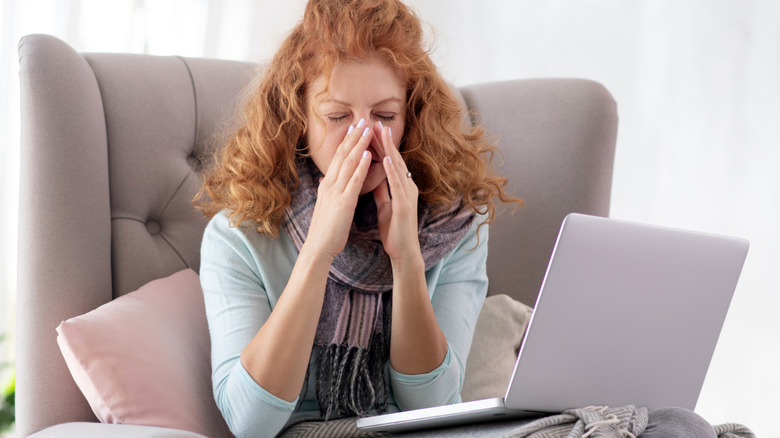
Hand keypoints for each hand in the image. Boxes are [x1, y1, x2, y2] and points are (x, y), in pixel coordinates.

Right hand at [305, 121, 373, 260]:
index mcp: (327, 185)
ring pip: (348, 163)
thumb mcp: (325, 206)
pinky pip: (353, 181)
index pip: (337, 158)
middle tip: (363, 120)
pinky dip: (361, 166)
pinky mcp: (343, 202)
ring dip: (359, 145)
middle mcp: (329, 184)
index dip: (347, 141)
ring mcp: (335, 192)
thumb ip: (326, 191)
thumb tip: (324, 180)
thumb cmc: (325, 230)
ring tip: (368, 130)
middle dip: (353, 136)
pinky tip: (368, 155)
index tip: (355, 127)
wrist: (318, 247)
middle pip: (342, 155)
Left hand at [371, 122, 421, 263]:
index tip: (371, 130)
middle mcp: (407, 187)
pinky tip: (385, 159)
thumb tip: (374, 176)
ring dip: (388, 149)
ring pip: (397, 167)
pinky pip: (398, 184)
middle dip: (385, 141)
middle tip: (376, 122)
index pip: (390, 162)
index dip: (381, 146)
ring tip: (381, 133)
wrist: (403, 252)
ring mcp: (408, 195)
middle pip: (394, 159)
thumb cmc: (394, 230)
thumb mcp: (385, 205)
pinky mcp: (405, 205)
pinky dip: (391, 170)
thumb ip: (382, 189)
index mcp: (401, 187)